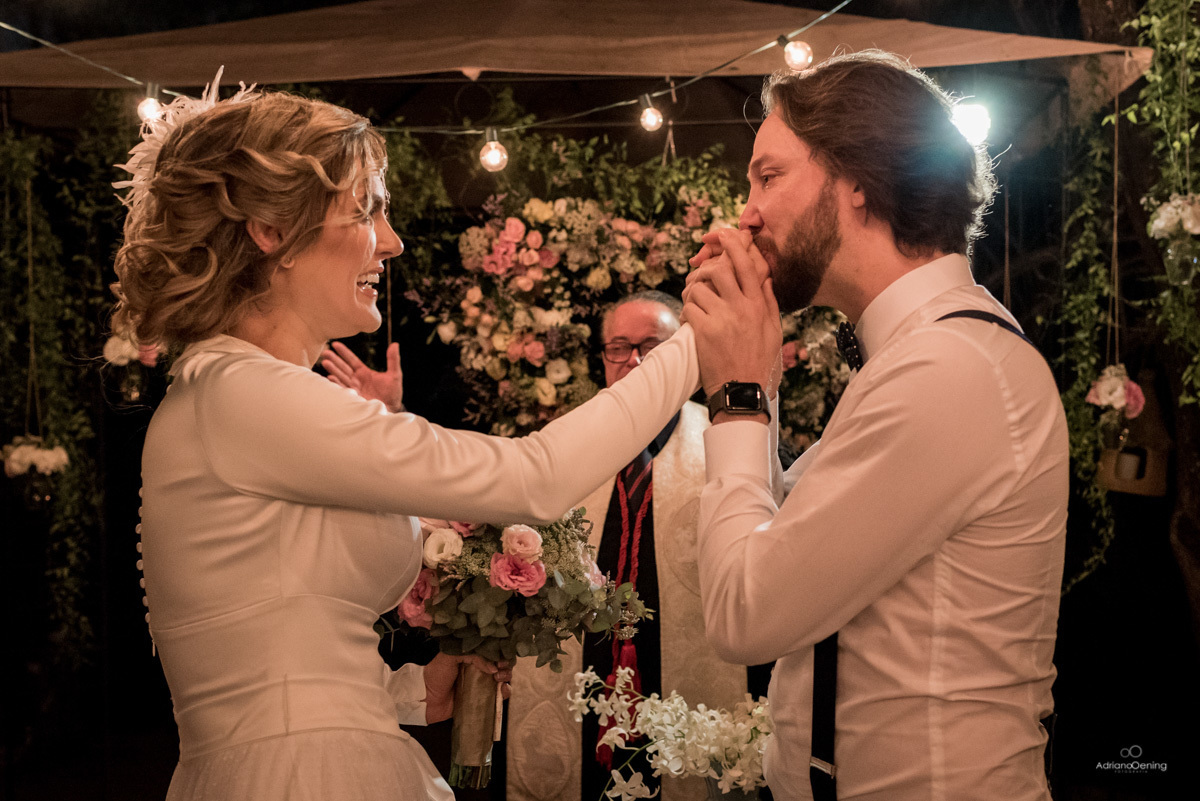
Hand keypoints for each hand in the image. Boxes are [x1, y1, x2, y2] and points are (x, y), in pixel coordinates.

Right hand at [321, 341, 403, 412]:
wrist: (391, 410)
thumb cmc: (393, 393)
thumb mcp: (395, 375)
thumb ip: (393, 360)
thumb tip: (395, 344)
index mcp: (364, 373)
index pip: (352, 360)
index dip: (344, 352)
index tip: (335, 344)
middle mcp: (356, 380)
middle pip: (343, 367)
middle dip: (334, 360)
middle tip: (325, 352)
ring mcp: (354, 388)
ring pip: (341, 377)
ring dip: (333, 370)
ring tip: (325, 362)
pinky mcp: (353, 397)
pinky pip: (343, 389)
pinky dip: (337, 383)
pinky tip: (330, 378)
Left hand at [423, 653, 512, 723]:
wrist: (425, 700)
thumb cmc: (435, 674)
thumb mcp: (450, 656)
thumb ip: (472, 655)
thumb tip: (493, 668)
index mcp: (471, 655)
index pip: (491, 650)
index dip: (500, 651)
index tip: (502, 656)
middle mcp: (478, 668)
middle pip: (499, 663)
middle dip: (505, 664)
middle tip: (501, 669)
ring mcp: (481, 683)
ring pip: (502, 678)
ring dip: (506, 677)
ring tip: (499, 679)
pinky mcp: (481, 699)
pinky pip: (497, 695)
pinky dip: (505, 692)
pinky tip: (503, 690)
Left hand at [683, 230, 781, 398]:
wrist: (744, 394)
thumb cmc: (760, 365)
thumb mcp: (774, 332)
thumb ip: (769, 303)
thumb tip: (764, 278)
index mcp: (760, 306)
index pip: (747, 266)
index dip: (734, 246)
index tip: (724, 234)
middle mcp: (742, 309)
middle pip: (719, 270)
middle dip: (706, 268)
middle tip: (700, 276)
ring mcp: (722, 319)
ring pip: (700, 288)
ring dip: (693, 291)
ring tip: (694, 300)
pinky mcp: (705, 332)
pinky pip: (689, 307)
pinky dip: (687, 309)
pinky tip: (691, 318)